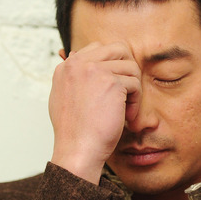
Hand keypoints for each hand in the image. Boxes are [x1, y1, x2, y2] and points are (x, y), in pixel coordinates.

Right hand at [49, 41, 141, 182]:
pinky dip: (136, 102)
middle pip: (118, 49)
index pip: (98, 48)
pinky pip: (135, 83)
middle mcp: (78, 64)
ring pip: (130, 67)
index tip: (113, 90)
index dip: (113, 67)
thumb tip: (78, 56)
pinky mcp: (111, 82)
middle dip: (128, 70)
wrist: (77, 151)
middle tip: (128, 93)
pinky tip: (127, 118)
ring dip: (133, 90)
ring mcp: (94, 71)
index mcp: (66, 67)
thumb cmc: (74, 132)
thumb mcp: (64, 98)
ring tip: (127, 110)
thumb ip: (73, 78)